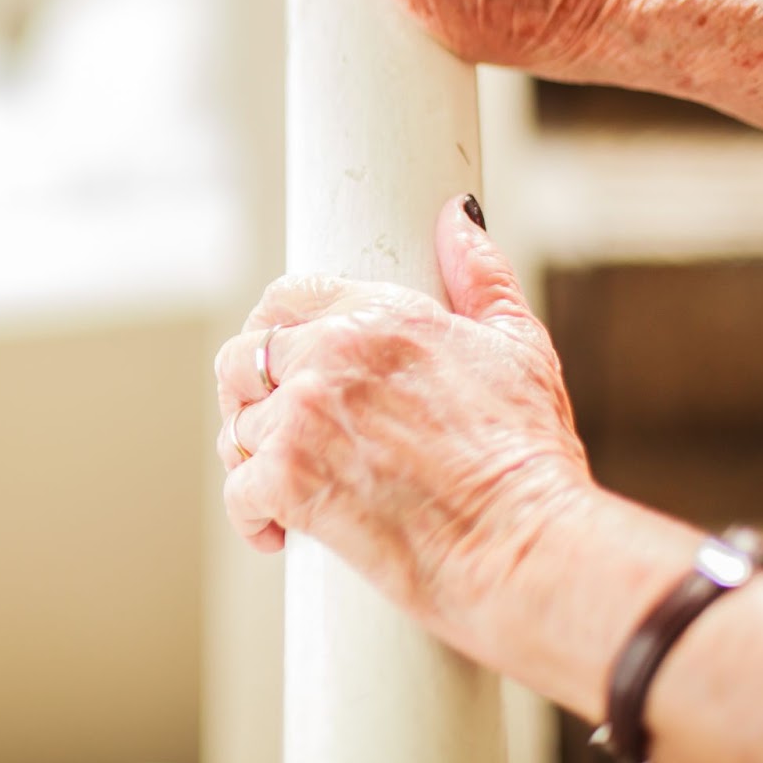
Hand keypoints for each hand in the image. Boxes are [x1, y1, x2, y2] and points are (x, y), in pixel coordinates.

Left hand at [213, 196, 592, 650]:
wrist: (523, 545)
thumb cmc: (526, 456)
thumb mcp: (518, 346)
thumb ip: (480, 275)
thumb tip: (458, 217)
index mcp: (378, 316)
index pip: (285, 297)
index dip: (272, 329)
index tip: (278, 362)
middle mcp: (329, 356)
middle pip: (242, 359)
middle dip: (251, 396)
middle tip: (276, 431)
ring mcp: (301, 418)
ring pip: (236, 428)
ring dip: (256, 458)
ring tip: (294, 484)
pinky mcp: (287, 482)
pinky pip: (237, 490)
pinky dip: (253, 516)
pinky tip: (281, 529)